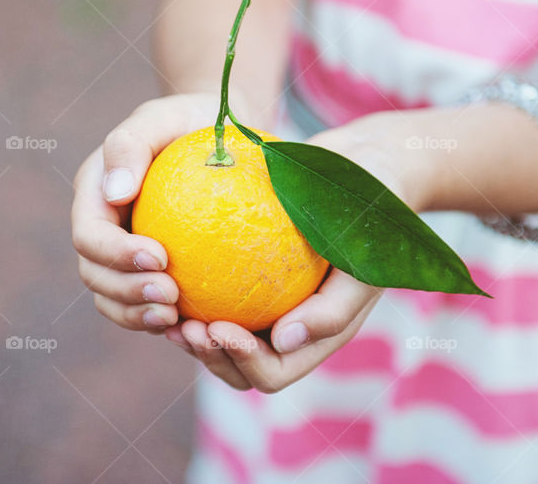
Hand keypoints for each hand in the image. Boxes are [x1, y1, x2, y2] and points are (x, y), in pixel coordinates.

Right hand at [71, 92, 236, 331]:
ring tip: (176, 319)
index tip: (159, 257)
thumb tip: (115, 193)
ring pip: (113, 299)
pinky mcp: (151, 273)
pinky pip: (146, 306)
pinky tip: (192, 326)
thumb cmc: (189, 121)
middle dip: (127, 293)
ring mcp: (123, 256)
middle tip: (172, 296)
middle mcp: (103, 230)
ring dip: (138, 316)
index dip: (115, 254)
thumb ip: (130, 145)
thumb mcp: (162, 117)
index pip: (89, 236)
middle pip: (95, 276)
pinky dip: (162, 321)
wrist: (220, 136)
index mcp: (94, 196)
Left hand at [164, 119, 420, 390]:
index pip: (274, 372)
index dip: (242, 362)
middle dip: (209, 355)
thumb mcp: (362, 257)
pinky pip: (215, 289)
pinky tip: (166, 268)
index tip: (217, 327)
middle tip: (182, 326)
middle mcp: (291, 325)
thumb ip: (331, 308)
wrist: (364, 164)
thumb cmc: (372, 209)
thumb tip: (282, 343)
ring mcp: (270, 301)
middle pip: (239, 365)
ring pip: (221, 333)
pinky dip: (192, 290)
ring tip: (167, 308)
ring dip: (193, 332)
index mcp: (319, 333)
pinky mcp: (250, 271)